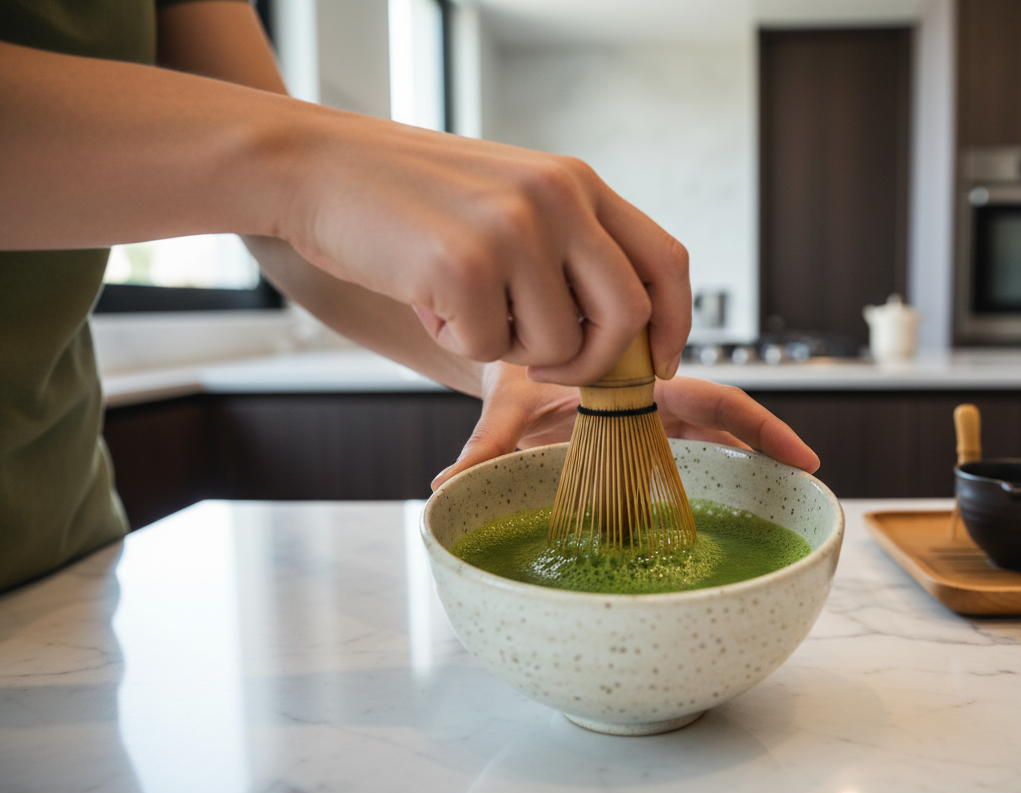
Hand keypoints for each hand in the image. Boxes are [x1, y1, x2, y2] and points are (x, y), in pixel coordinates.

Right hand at [277, 118, 689, 385]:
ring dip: (505, 346)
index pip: (665, 261)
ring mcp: (514, 230)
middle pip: (628, 316)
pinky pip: (486, 350)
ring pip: (554, 345)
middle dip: (596, 363)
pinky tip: (424, 297)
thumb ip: (569, 248)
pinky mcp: (465, 266)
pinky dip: (454, 340)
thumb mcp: (511, 198)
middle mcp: (558, 199)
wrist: (316, 167)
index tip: (659, 364)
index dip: (675, 324)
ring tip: (458, 302)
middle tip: (550, 368)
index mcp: (576, 183)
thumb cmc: (411, 197)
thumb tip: (624, 335)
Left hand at [430, 363, 819, 490]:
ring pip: (712, 440)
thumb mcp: (505, 407)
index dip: (757, 428)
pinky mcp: (639, 438)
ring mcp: (650, 421)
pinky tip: (738, 505)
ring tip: (789, 500)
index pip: (713, 401)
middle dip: (770, 443)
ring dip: (747, 463)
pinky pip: (685, 455)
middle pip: (726, 420)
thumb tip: (444, 486)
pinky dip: (711, 472)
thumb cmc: (514, 370)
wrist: (505, 355)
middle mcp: (654, 400)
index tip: (797, 456)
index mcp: (639, 382)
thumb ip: (484, 445)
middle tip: (810, 476)